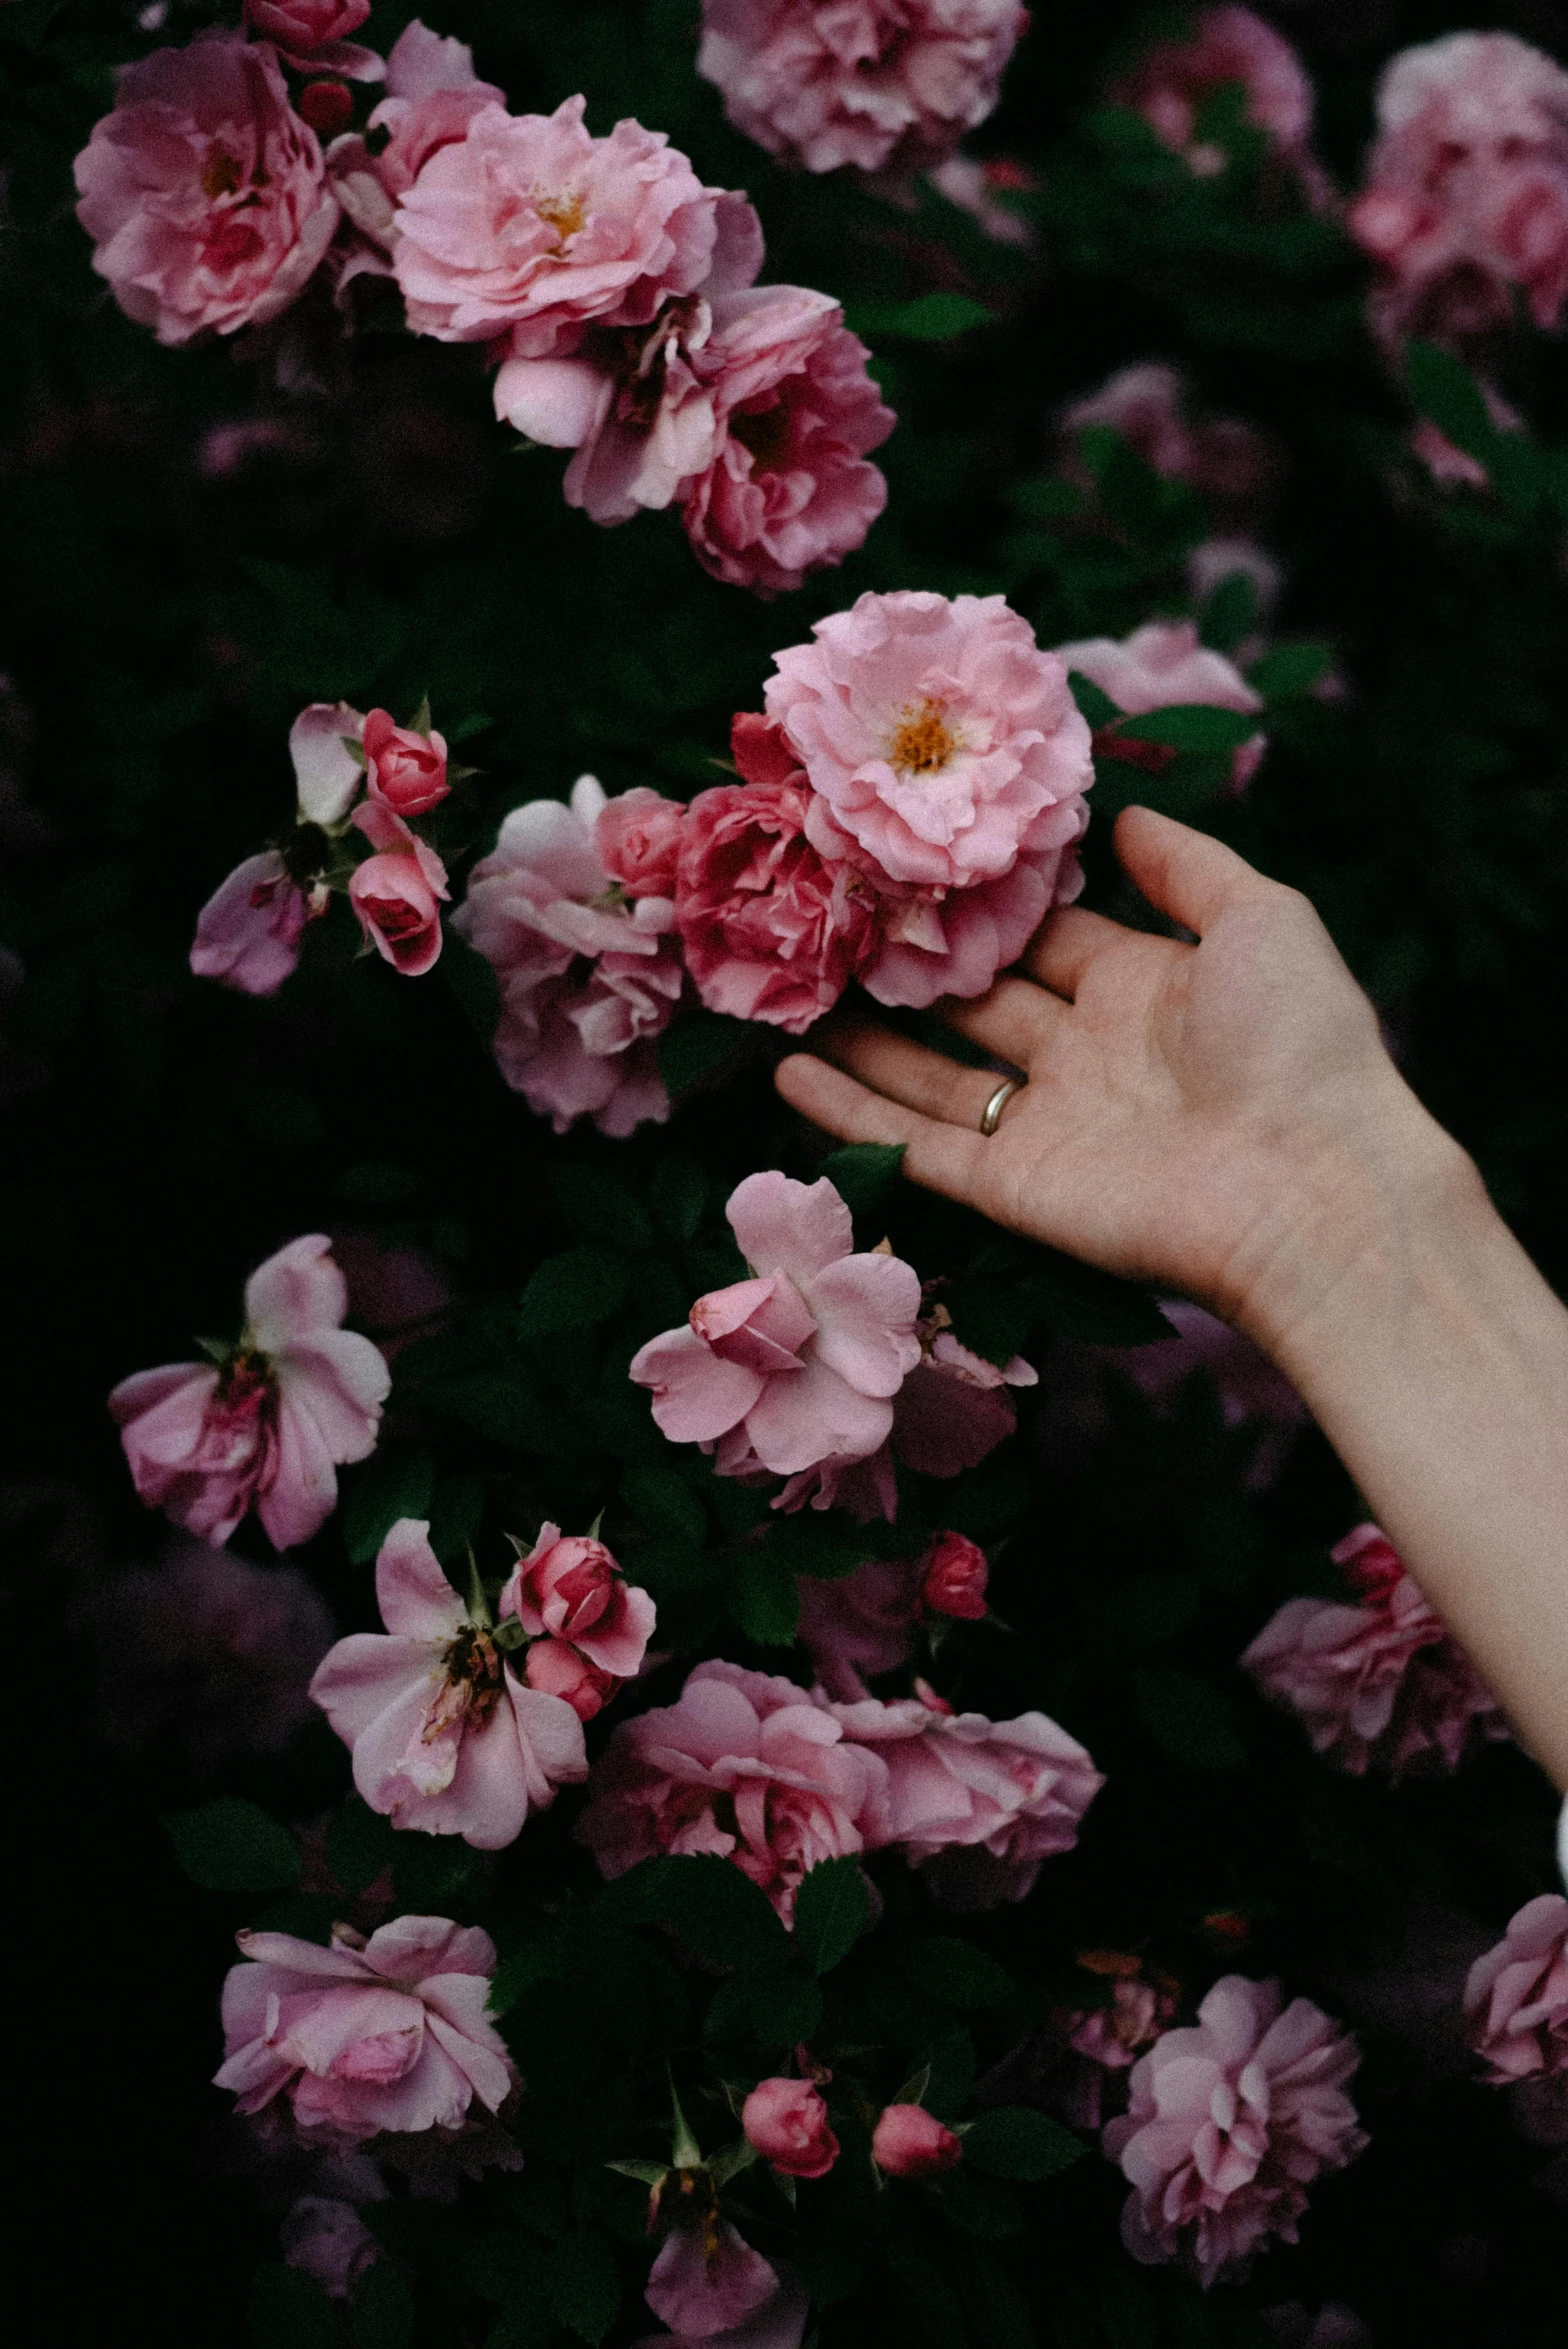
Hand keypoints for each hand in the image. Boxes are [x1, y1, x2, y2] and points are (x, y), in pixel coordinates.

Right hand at [775, 806, 1471, 1348]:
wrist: (1310, 1186)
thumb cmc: (1298, 1042)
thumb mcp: (1261, 920)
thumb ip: (1188, 866)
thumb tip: (1123, 813)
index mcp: (1143, 989)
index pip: (1045, 934)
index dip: (982, 900)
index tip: (906, 855)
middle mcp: (1085, 1054)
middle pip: (976, 1001)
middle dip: (908, 964)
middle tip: (828, 912)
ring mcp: (1044, 1124)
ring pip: (929, 1075)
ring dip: (861, 1039)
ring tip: (788, 993)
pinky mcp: (1011, 1188)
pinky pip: (915, 1146)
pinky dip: (849, 1114)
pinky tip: (783, 1077)